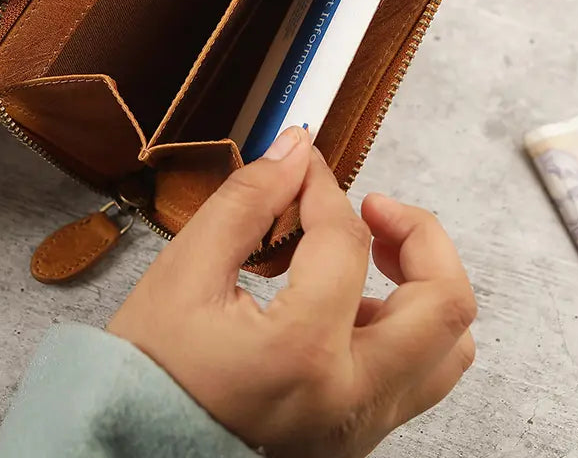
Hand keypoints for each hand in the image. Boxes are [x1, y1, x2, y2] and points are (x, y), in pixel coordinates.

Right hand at [108, 127, 475, 456]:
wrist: (128, 448)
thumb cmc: (147, 371)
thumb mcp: (184, 272)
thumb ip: (247, 202)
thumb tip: (295, 150)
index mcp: (303, 353)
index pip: (347, 242)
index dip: (325, 187)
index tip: (302, 168)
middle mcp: (350, 398)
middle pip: (447, 304)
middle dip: (420, 234)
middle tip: (373, 208)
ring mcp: (360, 428)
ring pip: (448, 349)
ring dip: (422, 284)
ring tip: (369, 254)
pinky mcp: (356, 439)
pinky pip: (418, 376)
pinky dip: (405, 325)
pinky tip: (349, 302)